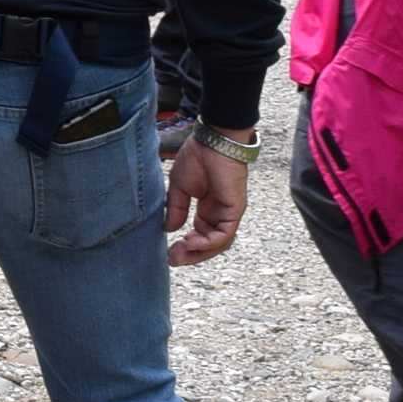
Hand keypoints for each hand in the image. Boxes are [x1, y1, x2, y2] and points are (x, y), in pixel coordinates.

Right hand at [163, 137, 249, 263]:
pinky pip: (224, 234)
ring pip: (218, 244)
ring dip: (199, 252)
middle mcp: (219, 214)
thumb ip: (176, 209)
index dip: (186, 245)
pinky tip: (191, 241)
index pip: (200, 235)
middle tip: (172, 259)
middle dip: (191, 254)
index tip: (168, 251)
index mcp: (208, 209)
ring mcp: (228, 213)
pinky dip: (208, 242)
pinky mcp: (234, 211)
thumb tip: (169, 228)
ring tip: (179, 253)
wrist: (212, 142)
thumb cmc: (198, 158)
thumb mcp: (179, 188)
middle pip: (210, 244)